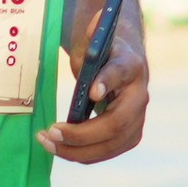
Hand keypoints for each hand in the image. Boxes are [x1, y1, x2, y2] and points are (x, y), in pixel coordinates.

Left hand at [37, 34, 148, 165]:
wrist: (123, 60)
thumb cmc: (104, 50)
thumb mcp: (96, 41)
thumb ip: (92, 40)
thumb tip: (92, 32)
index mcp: (131, 65)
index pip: (120, 73)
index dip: (107, 82)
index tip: (92, 92)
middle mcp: (140, 95)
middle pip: (115, 124)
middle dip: (81, 134)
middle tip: (50, 132)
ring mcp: (138, 119)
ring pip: (111, 146)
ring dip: (76, 150)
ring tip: (47, 142)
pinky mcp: (130, 135)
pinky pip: (106, 152)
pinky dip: (81, 154)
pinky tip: (58, 147)